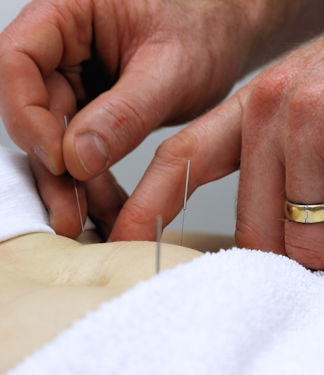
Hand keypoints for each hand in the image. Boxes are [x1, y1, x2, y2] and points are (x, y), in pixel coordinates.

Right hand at [0, 0, 262, 236]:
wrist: (224, 38)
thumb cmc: (204, 28)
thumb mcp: (173, 69)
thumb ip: (124, 113)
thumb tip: (77, 159)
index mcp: (66, 11)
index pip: (12, 61)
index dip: (24, 114)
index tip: (59, 158)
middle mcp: (58, 46)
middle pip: (28, 111)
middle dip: (51, 167)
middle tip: (70, 212)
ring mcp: (69, 80)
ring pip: (50, 139)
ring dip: (71, 184)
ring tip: (96, 218)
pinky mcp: (84, 108)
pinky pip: (76, 150)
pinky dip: (91, 182)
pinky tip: (106, 206)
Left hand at [114, 36, 323, 268]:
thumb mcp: (292, 122)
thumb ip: (260, 171)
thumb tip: (249, 238)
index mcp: (246, 109)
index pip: (179, 159)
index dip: (146, 206)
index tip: (119, 240)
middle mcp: (268, 103)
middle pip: (246, 219)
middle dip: (268, 254)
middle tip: (293, 258)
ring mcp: (305, 107)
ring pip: (295, 229)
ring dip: (314, 247)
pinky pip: (323, 218)